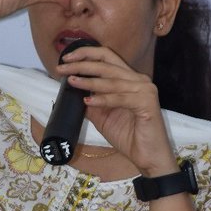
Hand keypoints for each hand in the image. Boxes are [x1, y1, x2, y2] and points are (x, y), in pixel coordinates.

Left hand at [58, 44, 177, 175]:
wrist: (148, 157)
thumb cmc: (128, 136)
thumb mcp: (102, 116)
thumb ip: (91, 101)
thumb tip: (71, 90)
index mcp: (129, 79)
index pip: (107, 57)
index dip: (86, 54)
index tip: (66, 58)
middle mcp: (139, 80)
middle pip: (107, 64)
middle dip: (82, 64)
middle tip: (62, 68)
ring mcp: (145, 90)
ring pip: (112, 80)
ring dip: (89, 81)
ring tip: (72, 81)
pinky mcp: (147, 103)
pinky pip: (121, 98)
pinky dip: (103, 99)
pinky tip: (88, 101)